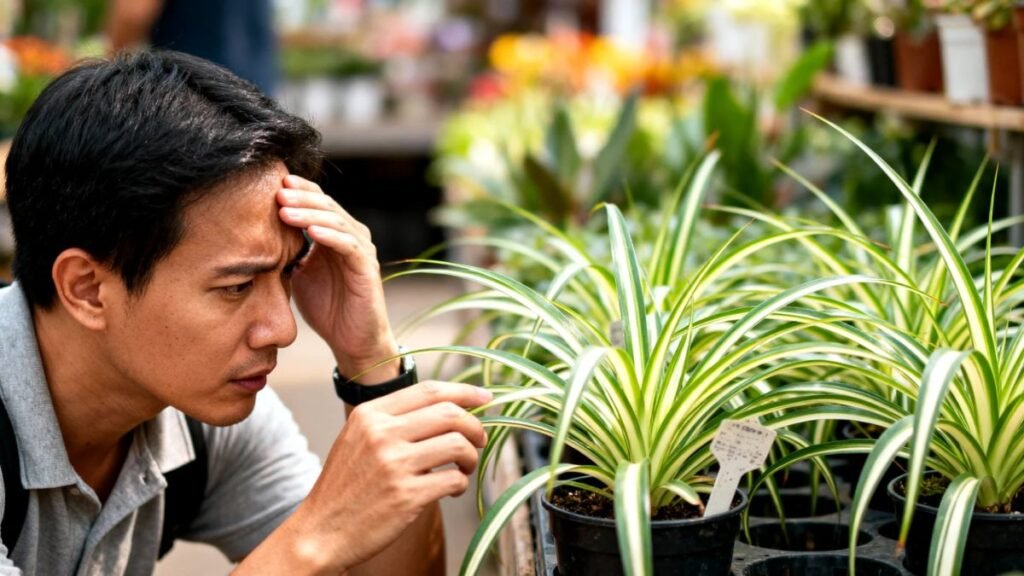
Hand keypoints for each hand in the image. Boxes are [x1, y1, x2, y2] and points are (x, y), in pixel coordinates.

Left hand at [277, 175, 398, 381]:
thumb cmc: (327, 308)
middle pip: (327, 206)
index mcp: (335, 234)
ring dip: (310, 213)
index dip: (299, 190)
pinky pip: (349, 246)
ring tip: (286, 209)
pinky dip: (331, 236)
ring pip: (337, 221)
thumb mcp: (301, 273)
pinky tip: (311, 231)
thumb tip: (258, 233)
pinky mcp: (368, 268)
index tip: (273, 183)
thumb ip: (290, 251)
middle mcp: (352, 237)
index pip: (318, 202)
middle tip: (277, 191)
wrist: (352, 341)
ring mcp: (362, 251)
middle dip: (301, 197)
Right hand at [291, 381, 491, 571]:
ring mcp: (394, 465)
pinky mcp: (406, 496)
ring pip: (459, 444)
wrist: (321, 532)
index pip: (429, 390)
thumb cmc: (347, 487)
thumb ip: (395, 420)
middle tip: (479, 440)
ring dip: (471, 456)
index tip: (485, 398)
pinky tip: (451, 489)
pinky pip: (454, 479)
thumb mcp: (358, 439)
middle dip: (475, 426)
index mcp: (370, 415)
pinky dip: (460, 484)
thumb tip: (449, 408)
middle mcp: (381, 434)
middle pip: (450, 414)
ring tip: (464, 467)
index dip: (464, 392)